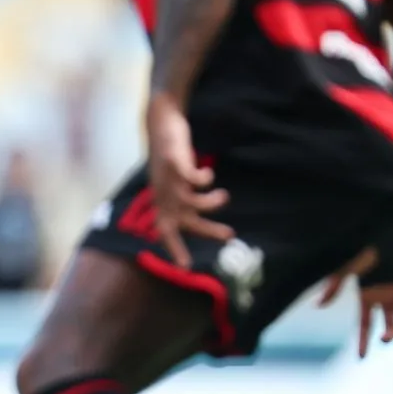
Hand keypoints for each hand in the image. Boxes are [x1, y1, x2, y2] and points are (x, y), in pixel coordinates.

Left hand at [145, 94, 231, 267]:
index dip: (174, 249)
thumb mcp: (173, 182)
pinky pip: (189, 176)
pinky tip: (209, 173)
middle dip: (206, 230)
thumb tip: (196, 216)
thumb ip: (182, 199)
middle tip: (231, 235)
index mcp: (163, 201)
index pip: (165, 231)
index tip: (185, 268)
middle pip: (183, 220)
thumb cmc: (170, 157)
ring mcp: (167, 178)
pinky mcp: (174, 160)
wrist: (161, 125)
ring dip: (210, 203)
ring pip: (188, 201)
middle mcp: (163, 193)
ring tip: (224, 196)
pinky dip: (202, 178)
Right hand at [318, 247, 392, 357]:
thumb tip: (317, 306)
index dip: (362, 342)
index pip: (364, 325)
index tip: (360, 358)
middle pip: (388, 325)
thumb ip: (333, 288)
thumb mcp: (343, 270)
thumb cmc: (360, 247)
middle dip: (388, 337)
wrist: (381, 229)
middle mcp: (385, 297)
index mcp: (367, 296)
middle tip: (385, 339)